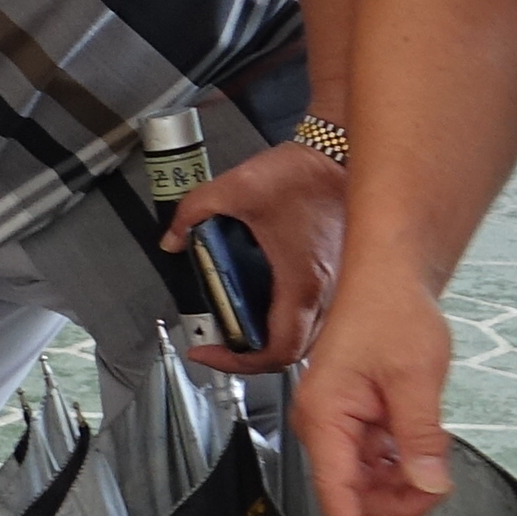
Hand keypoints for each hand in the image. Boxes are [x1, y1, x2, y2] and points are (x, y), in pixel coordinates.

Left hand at [165, 140, 346, 371]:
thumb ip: (193, 212)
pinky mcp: (342, 276)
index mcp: (302, 283)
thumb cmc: (306, 173)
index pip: (278, 351)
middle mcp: (327, 293)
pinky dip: (290, 320)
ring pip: (308, 338)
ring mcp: (339, 287)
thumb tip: (173, 237)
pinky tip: (268, 300)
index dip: (239, 363)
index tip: (210, 352)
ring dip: (273, 339)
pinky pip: (318, 316)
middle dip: (251, 355)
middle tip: (221, 343)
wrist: (342, 152)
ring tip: (241, 325)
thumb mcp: (235, 188)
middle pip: (292, 352)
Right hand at [293, 273, 459, 515]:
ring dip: (400, 482)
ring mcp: (337, 424)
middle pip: (353, 495)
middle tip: (436, 483)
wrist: (389, 278)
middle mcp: (324, 425)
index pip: (336, 492)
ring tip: (430, 452)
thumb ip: (420, 437)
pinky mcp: (353, 420)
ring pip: (366, 482)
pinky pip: (373, 461)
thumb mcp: (416, 377)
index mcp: (326, 417)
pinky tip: (418, 441)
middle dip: (395, 501)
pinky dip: (399, 463)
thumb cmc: (391, 313)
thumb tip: (428, 485)